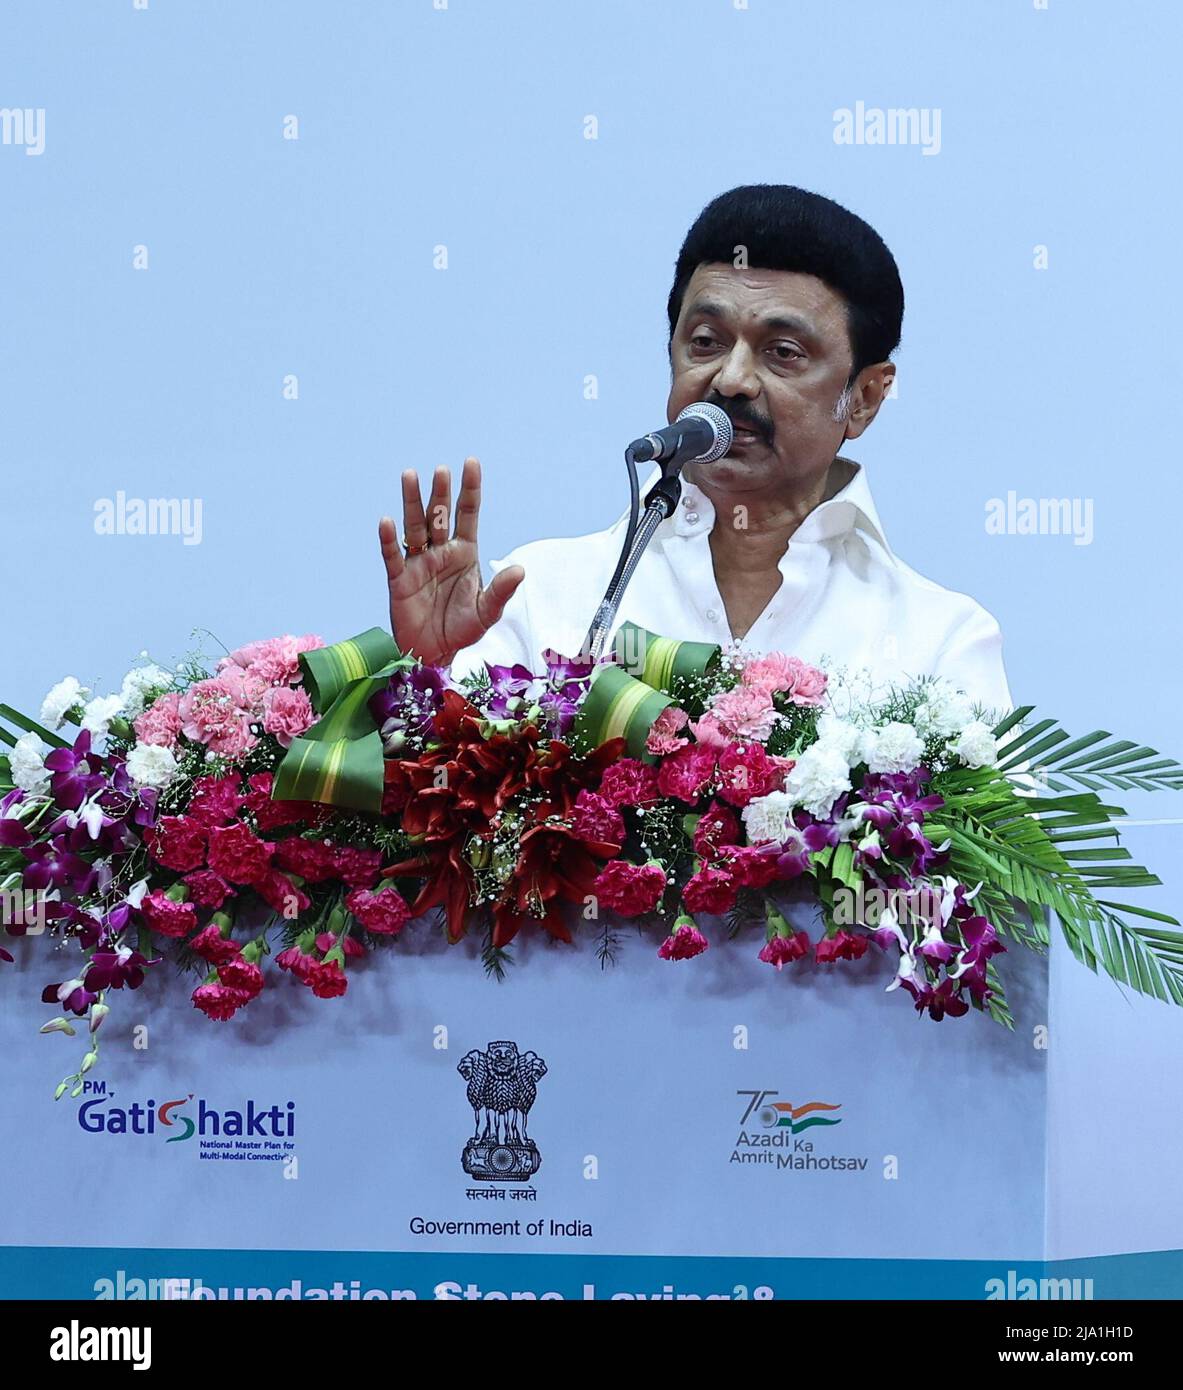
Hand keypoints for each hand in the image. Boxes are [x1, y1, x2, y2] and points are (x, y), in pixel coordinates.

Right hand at [378, 457, 524, 667]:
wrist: (435, 653)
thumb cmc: (462, 630)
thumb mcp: (487, 612)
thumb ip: (501, 591)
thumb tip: (519, 570)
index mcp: (464, 553)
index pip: (468, 514)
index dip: (470, 489)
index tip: (471, 463)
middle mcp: (441, 552)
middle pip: (439, 515)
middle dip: (440, 492)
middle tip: (441, 470)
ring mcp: (418, 563)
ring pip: (414, 527)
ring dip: (412, 502)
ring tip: (410, 475)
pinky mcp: (399, 579)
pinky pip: (393, 555)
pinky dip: (389, 539)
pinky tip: (387, 521)